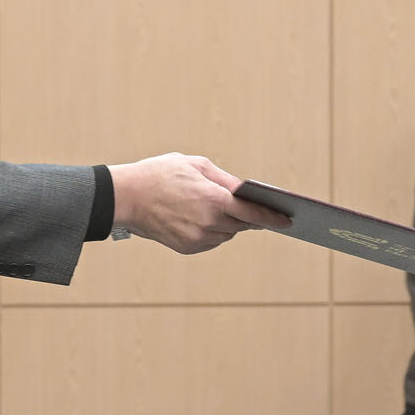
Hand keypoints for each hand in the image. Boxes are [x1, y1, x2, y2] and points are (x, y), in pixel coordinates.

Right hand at [108, 154, 288, 255]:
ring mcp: (198, 239)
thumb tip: (247, 192)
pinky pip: (211, 240)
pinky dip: (211, 230)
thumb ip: (225, 180)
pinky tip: (198, 216)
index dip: (273, 217)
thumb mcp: (196, 165)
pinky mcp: (188, 248)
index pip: (253, 213)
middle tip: (253, 208)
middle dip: (246, 216)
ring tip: (213, 206)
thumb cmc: (161, 174)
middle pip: (241, 224)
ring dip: (227, 222)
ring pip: (226, 233)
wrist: (126, 197)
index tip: (288, 220)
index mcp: (214, 200)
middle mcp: (209, 223)